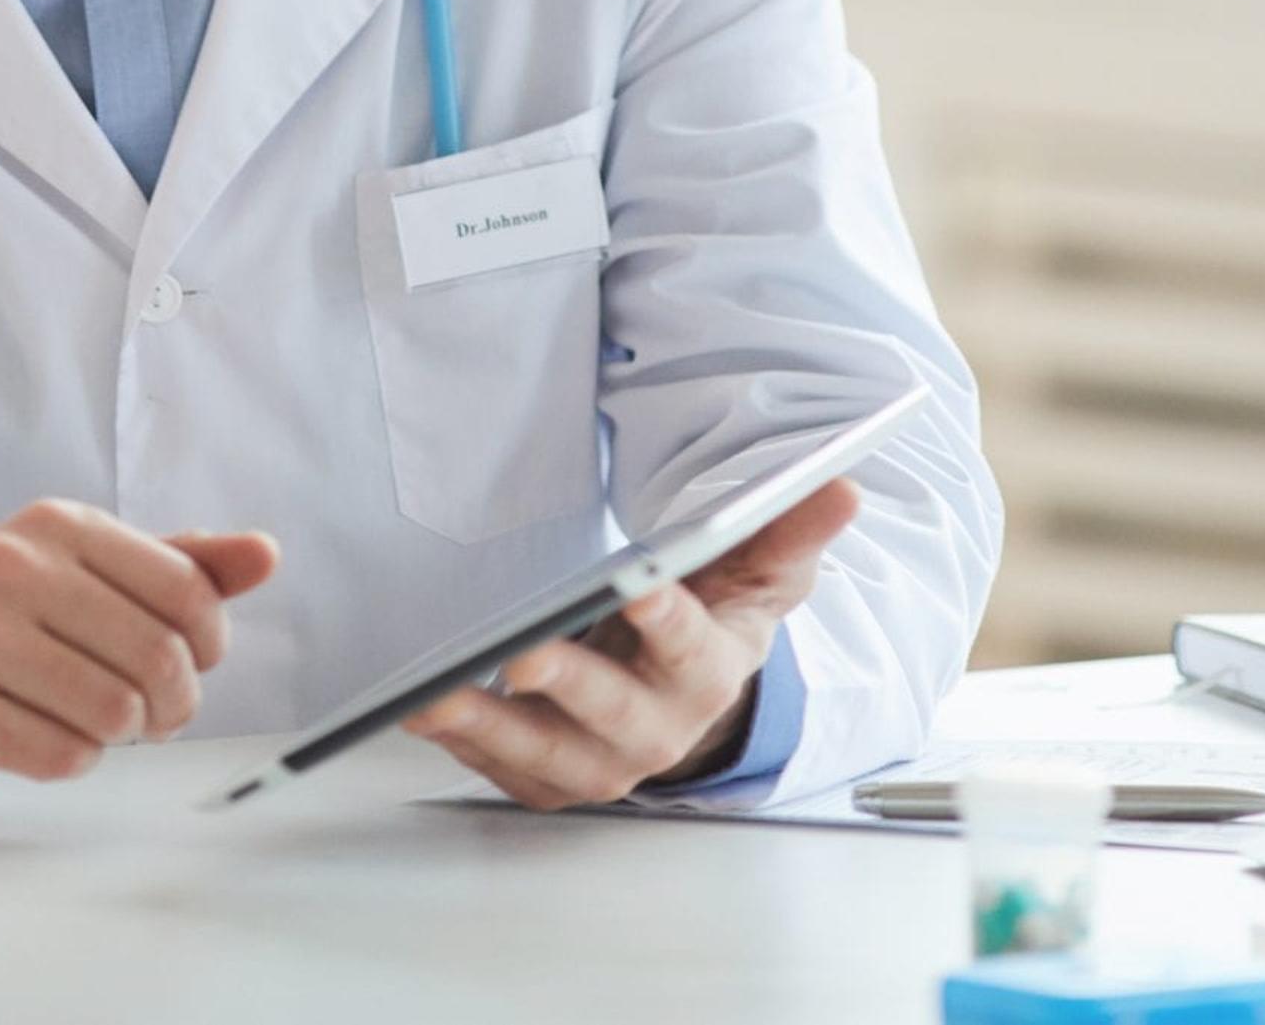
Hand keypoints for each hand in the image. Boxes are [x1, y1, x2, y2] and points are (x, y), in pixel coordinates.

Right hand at [0, 501, 279, 787]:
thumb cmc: (0, 618)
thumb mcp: (87, 571)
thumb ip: (181, 565)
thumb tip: (266, 553)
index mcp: (57, 525)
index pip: (184, 587)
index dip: (210, 642)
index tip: (195, 662)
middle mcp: (11, 566)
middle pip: (155, 656)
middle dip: (173, 703)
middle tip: (155, 714)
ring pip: (113, 712)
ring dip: (123, 735)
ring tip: (102, 724)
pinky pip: (62, 755)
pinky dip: (75, 760)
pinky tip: (50, 738)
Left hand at [404, 476, 858, 809]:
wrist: (689, 696)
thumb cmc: (716, 618)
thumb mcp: (762, 570)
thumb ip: (790, 527)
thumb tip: (841, 484)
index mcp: (711, 671)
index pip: (692, 645)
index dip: (668, 619)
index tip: (641, 586)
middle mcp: (658, 729)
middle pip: (611, 712)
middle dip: (569, 683)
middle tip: (523, 652)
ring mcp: (603, 762)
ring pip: (545, 754)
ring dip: (489, 728)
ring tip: (434, 694)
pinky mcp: (553, 780)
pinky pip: (504, 769)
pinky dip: (464, 744)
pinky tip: (424, 709)